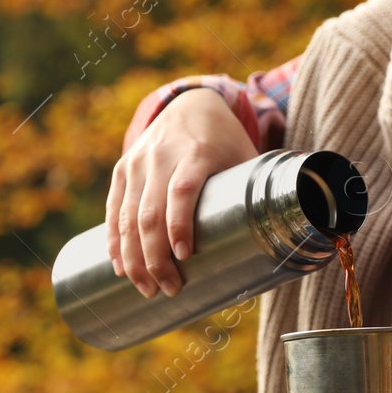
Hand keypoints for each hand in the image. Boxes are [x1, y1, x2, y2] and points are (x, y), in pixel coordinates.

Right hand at [106, 87, 257, 297]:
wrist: (190, 104)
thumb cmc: (224, 142)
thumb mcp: (244, 158)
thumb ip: (256, 196)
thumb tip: (277, 249)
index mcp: (196, 152)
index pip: (182, 190)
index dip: (180, 224)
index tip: (183, 256)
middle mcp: (161, 155)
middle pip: (150, 213)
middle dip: (155, 258)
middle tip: (168, 288)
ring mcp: (137, 162)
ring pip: (126, 217)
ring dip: (133, 258)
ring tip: (146, 288)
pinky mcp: (123, 169)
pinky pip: (113, 210)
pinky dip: (114, 241)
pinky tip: (120, 267)